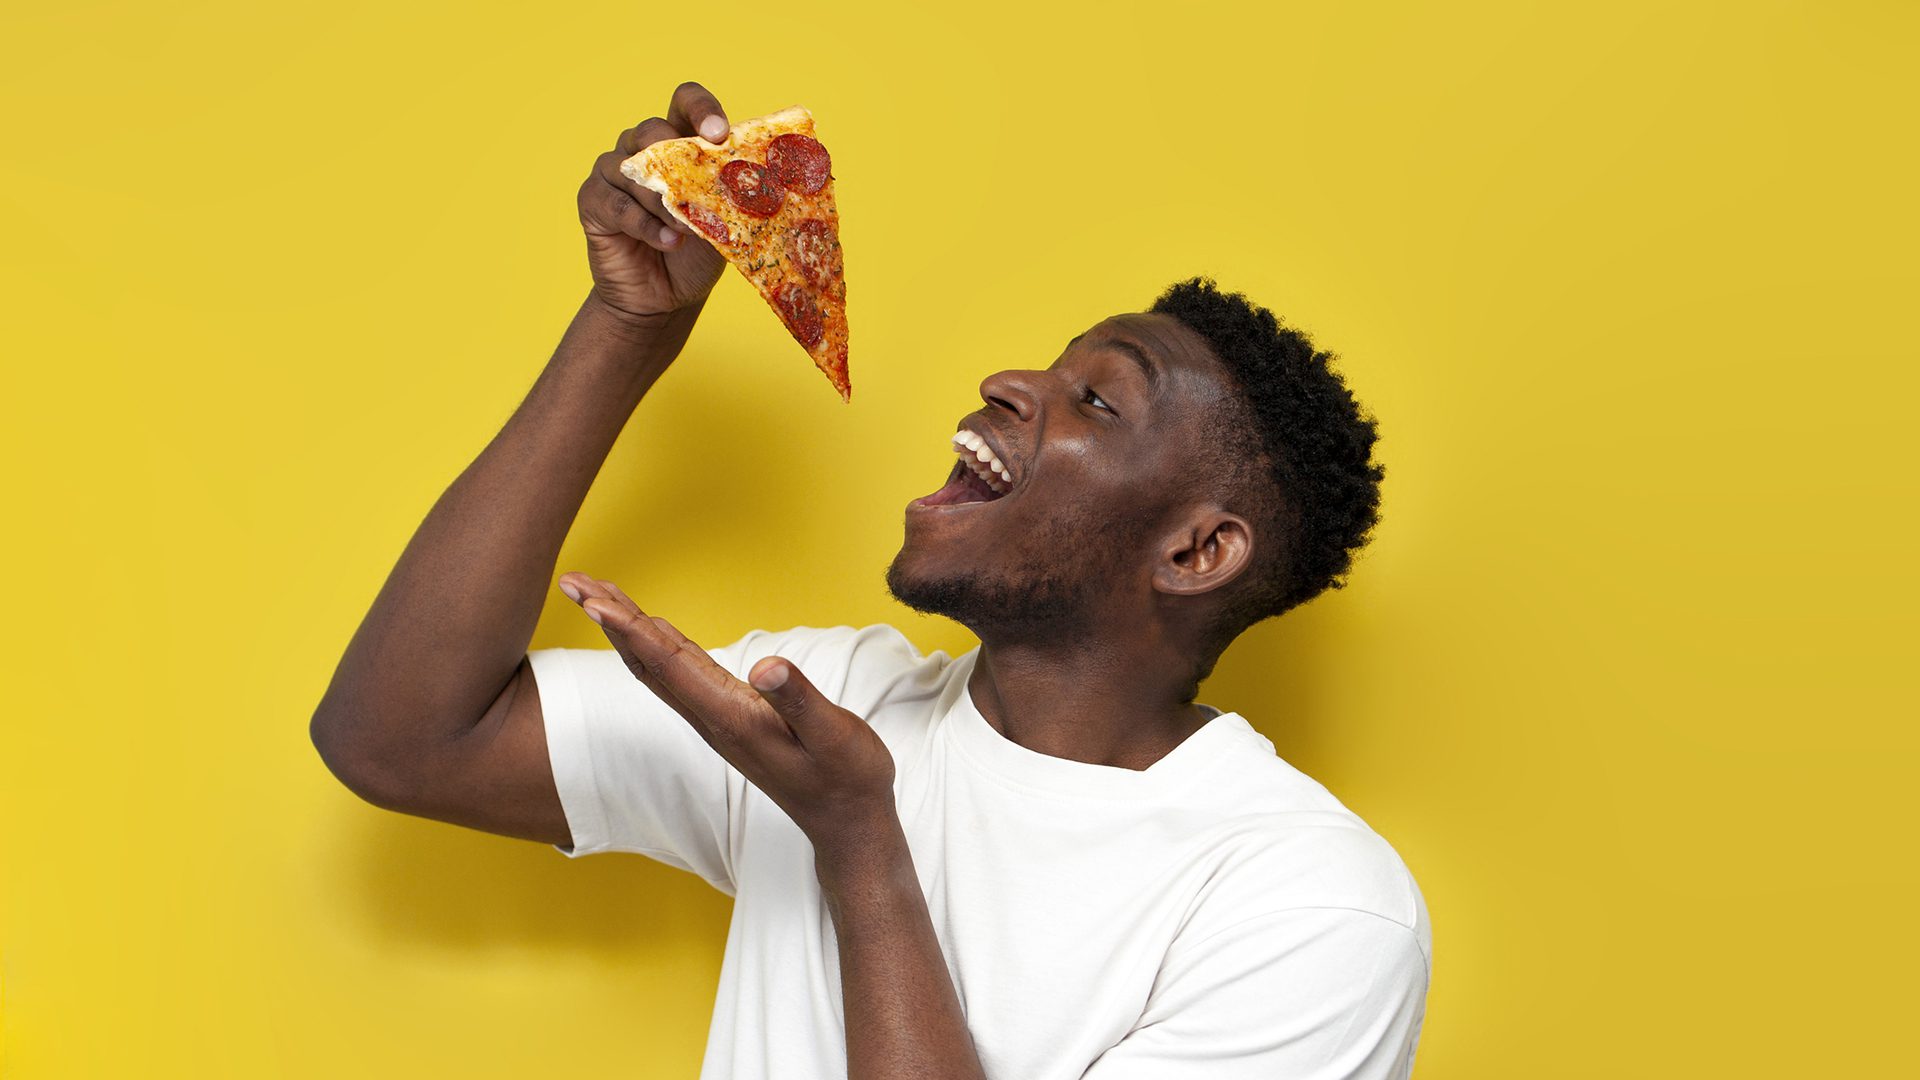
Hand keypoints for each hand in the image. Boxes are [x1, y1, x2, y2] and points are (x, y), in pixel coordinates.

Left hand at [557, 573, 898, 846]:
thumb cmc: (847, 778)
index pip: (670, 665)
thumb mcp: (835, 735)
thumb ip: (799, 701)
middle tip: (573, 580)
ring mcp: (717, 720)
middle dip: (610, 619)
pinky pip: (678, 674)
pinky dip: (654, 644)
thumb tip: (765, 665)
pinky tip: (647, 629)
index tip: (593, 601)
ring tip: (595, 595)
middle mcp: (713, 718)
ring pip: (658, 666)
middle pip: (648, 661)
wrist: (846, 822)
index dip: (631, 630)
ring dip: (625, 629)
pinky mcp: (728, 718)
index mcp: (732, 717)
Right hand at [577, 82, 731, 322]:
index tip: (719, 133)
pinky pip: (616, 203)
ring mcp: (612, 171)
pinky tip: (668, 242)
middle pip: (653, 129)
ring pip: (632, 169)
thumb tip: (761, 179)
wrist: (665, 298)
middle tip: (701, 190)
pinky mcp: (592, 201)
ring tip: (687, 231)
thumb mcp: (723, 222)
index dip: (701, 108)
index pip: (685, 101)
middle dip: (678, 158)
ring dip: (664, 202)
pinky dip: (645, 224)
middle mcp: (641, 147)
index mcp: (677, 140)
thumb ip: (732, 196)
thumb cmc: (697, 253)